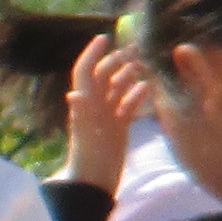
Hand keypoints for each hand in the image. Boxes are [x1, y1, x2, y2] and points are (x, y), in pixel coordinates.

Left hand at [63, 34, 150, 192]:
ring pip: (116, 88)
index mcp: (85, 104)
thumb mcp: (86, 137)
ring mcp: (106, 116)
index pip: (86, 73)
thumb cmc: (89, 161)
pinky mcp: (117, 127)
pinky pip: (126, 105)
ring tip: (143, 64)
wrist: (94, 183)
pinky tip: (147, 87)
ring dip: (127, 75)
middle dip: (116, 61)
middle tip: (135, 48)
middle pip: (103, 76)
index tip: (103, 37)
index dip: (92, 54)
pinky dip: (135, 95)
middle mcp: (94, 106)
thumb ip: (81, 115)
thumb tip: (74, 93)